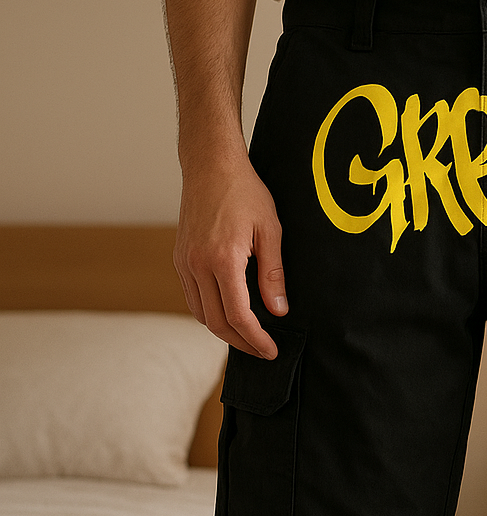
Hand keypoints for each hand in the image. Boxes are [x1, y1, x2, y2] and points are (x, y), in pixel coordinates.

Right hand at [174, 155, 286, 358]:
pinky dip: (209, 313)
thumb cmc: (244, 192)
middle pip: (217, 323)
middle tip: (262, 351)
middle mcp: (197, 265)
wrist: (210, 165)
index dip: (256, 339)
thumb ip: (273, 274)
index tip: (271, 351)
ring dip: (223, 331)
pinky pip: (192, 298)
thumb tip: (278, 311)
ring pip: (200, 314)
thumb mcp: (270, 230)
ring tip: (247, 336)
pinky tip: (227, 314)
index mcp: (222, 259)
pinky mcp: (179, 258)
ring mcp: (184, 262)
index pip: (238, 316)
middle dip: (241, 343)